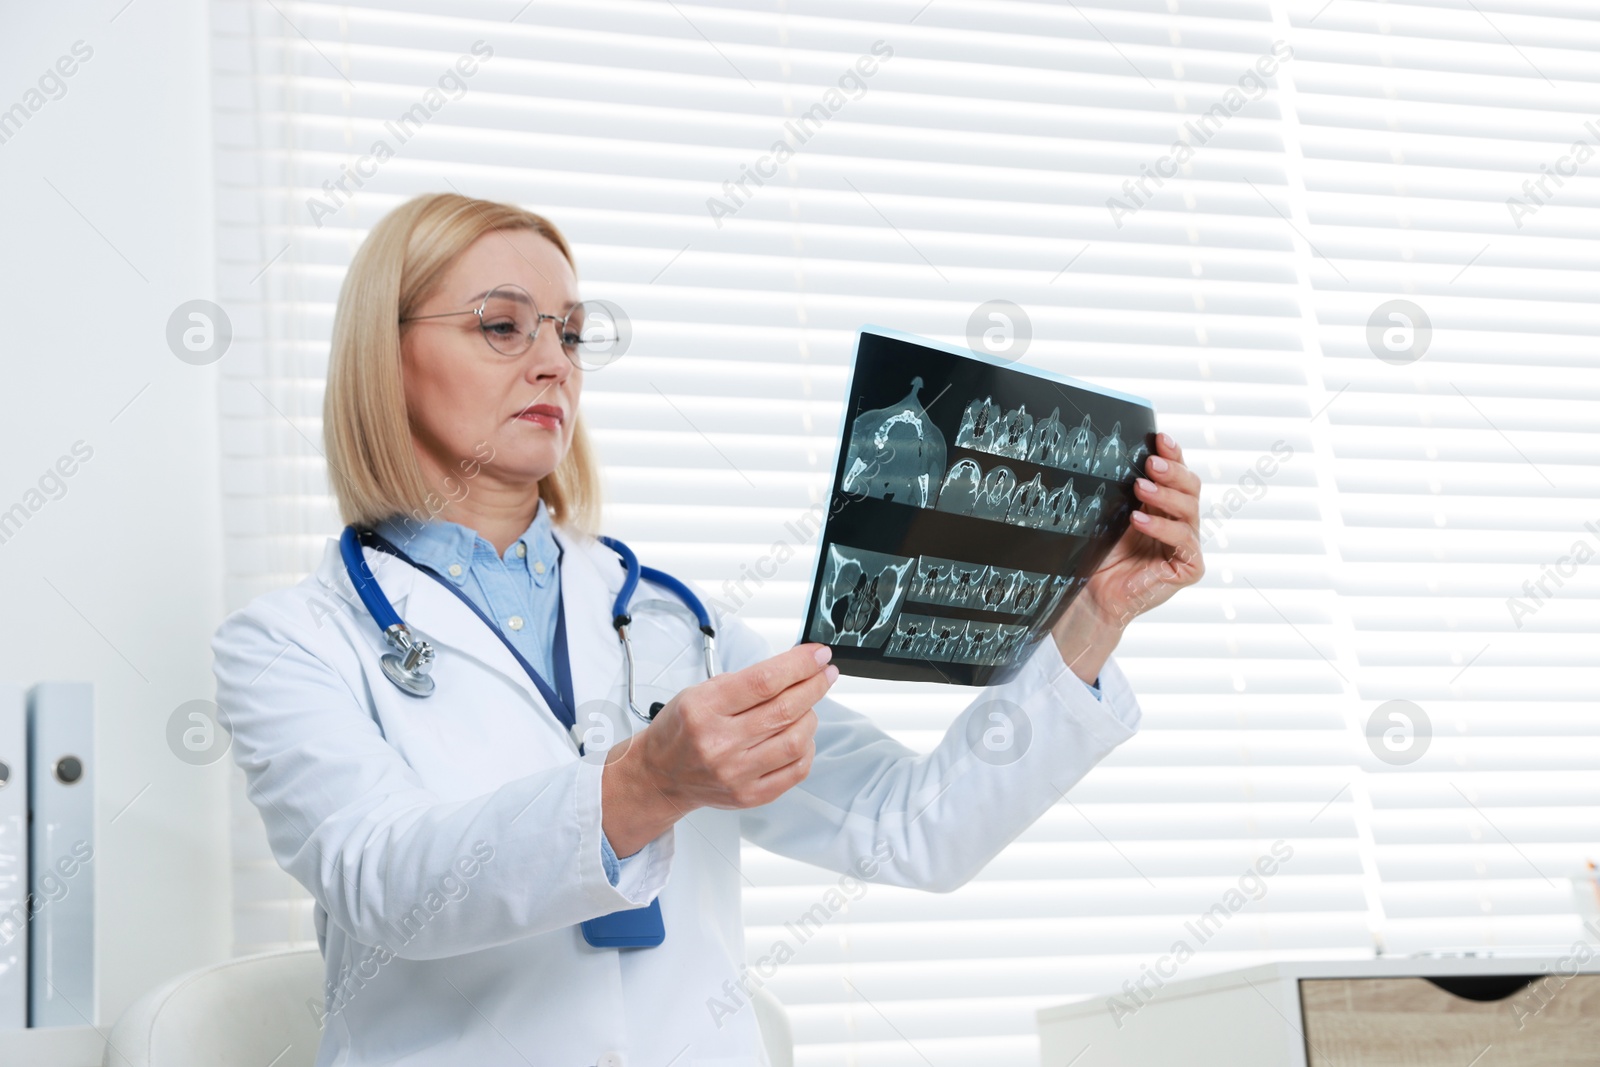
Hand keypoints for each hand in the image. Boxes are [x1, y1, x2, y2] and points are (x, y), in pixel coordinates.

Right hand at [601, 643, 838, 855]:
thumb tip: (794, 668)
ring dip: (811, 716)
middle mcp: (719, 743)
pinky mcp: (749, 795)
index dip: (799, 665)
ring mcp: (736, 773)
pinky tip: (800, 736)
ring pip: (796, 740)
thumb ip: (745, 682)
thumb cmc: (681, 729)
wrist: (661, 774)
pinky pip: (796, 770)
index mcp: (703, 709)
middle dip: (814, 685)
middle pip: (784, 709)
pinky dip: (807, 748)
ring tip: (806, 706)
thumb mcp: (699, 692)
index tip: (818, 654)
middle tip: (824, 673)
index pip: (764, 681)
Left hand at [1051, 432, 1203, 682]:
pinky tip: (1139, 520)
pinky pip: (1183, 540)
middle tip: (1151, 462)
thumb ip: (1121, 490)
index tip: (1159, 437)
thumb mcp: (1108, 515)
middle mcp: (1179, 521)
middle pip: (1190, 486)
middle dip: (1173, 470)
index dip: (1172, 453)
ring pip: (1189, 509)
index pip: (1176, 473)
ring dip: (1165, 495)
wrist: (1091, 595)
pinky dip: (1162, 527)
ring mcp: (1187, 544)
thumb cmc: (1098, 556)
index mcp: (1163, 505)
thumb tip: (1119, 453)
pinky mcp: (1189, 567)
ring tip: (1140, 487)